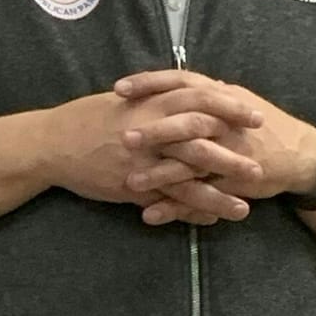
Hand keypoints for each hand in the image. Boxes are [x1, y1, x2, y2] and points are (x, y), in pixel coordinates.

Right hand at [42, 88, 251, 226]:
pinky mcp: (133, 185)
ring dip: (220, 192)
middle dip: (235, 153)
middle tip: (261, 164)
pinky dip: (191, 210)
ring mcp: (144, 160)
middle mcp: (153, 130)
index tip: (256, 116)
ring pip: (191, 176)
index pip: (202, 100)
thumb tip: (184, 95)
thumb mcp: (126, 101)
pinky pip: (168, 200)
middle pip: (204, 140)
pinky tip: (212, 220)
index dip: (232, 108)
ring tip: (247, 206)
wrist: (53, 143)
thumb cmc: (88, 118)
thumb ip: (157, 100)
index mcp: (153, 103)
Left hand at [112, 71, 315, 226]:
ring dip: (159, 174)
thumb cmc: (265, 126)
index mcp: (222, 97)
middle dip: (154, 130)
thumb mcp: (237, 101)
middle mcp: (225, 122)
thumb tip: (180, 84)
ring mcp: (231, 154)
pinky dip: (175, 207)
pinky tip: (150, 215)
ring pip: (191, 163)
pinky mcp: (234, 184)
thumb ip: (207, 94)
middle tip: (123, 137)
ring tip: (130, 183)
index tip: (119, 88)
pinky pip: (201, 197)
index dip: (151, 83)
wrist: (301, 155)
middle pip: (187, 122)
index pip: (183, 82)